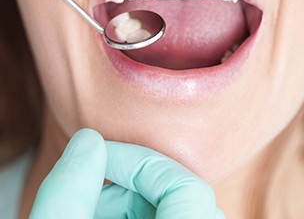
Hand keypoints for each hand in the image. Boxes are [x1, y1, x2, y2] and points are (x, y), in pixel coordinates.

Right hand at [30, 129, 224, 217]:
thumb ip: (68, 191)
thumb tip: (87, 141)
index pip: (186, 187)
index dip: (141, 162)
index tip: (100, 158)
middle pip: (180, 193)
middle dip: (130, 180)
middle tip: (91, 189)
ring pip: (176, 206)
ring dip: (132, 199)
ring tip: (94, 208)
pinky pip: (172, 217)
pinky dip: (139, 213)